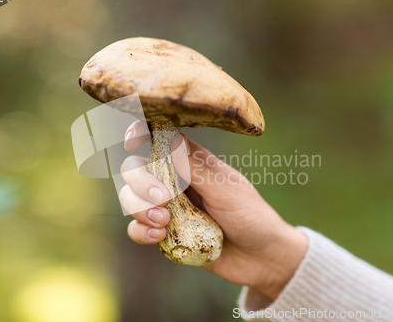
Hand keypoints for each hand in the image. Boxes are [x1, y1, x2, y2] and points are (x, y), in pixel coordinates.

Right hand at [119, 121, 307, 299]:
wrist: (262, 258)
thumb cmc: (251, 216)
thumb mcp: (226, 190)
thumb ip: (195, 168)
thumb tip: (169, 139)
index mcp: (192, 162)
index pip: (160, 139)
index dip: (141, 134)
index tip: (131, 141)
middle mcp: (176, 182)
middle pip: (137, 169)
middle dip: (140, 182)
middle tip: (163, 198)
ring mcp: (169, 208)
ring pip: (131, 198)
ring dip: (138, 207)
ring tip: (163, 221)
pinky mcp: (166, 234)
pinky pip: (138, 229)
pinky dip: (141, 231)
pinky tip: (159, 237)